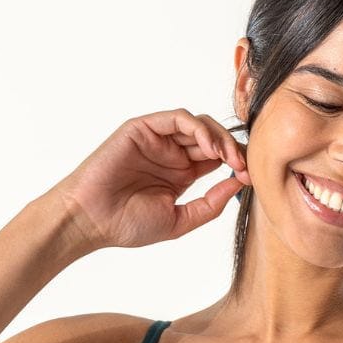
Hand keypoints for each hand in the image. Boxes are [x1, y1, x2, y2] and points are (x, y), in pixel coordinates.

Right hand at [46, 109, 251, 250]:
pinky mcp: (144, 128)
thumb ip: (210, 204)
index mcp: (182, 174)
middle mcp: (172, 153)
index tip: (250, 177)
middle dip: (233, 149)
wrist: (92, 220)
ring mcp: (158, 140)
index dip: (237, 163)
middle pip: (213, 138)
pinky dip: (198, 128)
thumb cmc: (127, 225)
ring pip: (199, 125)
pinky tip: (209, 148)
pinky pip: (177, 118)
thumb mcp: (180, 221)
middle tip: (244, 166)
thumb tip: (238, 186)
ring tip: (229, 158)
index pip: (218, 158)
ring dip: (219, 137)